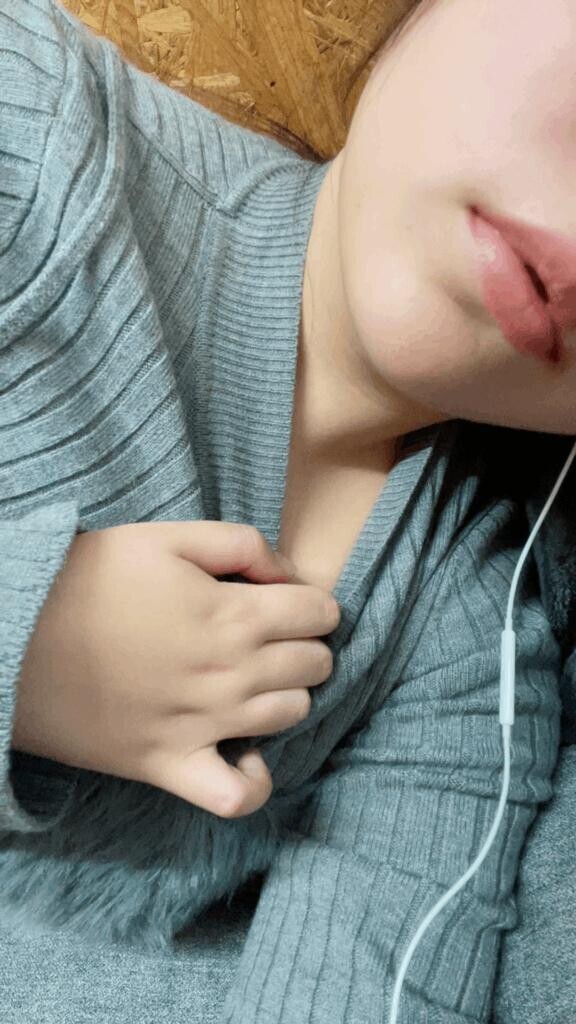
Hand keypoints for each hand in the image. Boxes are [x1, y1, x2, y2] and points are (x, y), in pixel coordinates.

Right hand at [13, 521, 339, 818]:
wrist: (16, 635)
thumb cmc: (89, 580)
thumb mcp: (167, 537)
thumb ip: (241, 545)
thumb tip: (291, 574)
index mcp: (234, 613)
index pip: (319, 613)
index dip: (313, 602)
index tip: (290, 601)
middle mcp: (231, 673)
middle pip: (315, 664)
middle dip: (305, 643)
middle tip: (272, 635)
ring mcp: (203, 725)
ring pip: (292, 715)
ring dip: (288, 694)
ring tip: (255, 680)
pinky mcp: (168, 764)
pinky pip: (236, 797)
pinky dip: (252, 781)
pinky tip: (243, 752)